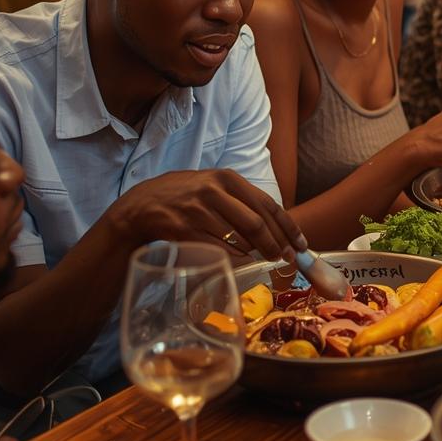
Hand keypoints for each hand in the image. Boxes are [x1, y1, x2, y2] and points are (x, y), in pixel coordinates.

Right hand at [111, 169, 307, 259]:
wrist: (141, 206)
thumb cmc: (184, 197)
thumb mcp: (213, 186)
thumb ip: (241, 200)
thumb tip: (276, 226)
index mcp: (227, 178)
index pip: (267, 205)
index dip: (288, 227)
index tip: (300, 244)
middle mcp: (214, 192)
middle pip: (257, 224)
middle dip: (277, 245)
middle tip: (286, 259)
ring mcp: (199, 211)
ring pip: (240, 240)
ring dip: (256, 254)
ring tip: (263, 260)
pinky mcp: (185, 231)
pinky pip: (219, 251)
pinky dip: (235, 259)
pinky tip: (241, 262)